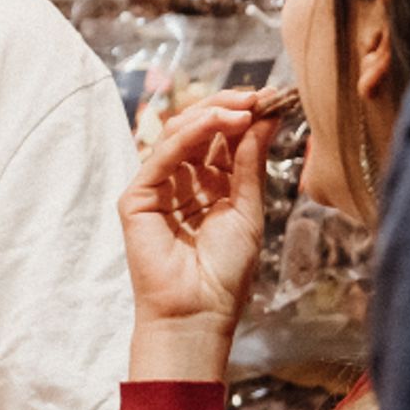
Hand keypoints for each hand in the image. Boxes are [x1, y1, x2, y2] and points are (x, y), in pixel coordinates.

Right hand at [119, 91, 278, 378]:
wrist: (200, 311)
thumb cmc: (225, 272)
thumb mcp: (248, 209)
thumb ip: (249, 162)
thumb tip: (265, 118)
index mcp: (210, 186)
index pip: (221, 140)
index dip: (242, 117)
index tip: (271, 99)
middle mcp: (182, 182)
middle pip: (199, 130)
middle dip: (227, 108)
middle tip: (256, 97)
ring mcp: (158, 187)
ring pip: (178, 135)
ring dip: (211, 115)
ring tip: (242, 108)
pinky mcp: (138, 197)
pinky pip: (163, 156)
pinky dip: (190, 133)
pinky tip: (217, 121)